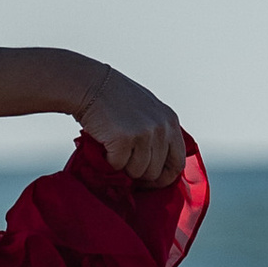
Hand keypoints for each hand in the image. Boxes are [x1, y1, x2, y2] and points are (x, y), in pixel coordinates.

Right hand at [76, 62, 189, 186]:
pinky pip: (118, 166)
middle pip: (156, 171)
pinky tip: (104, 144)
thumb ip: (158, 133)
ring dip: (123, 166)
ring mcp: (144, 134)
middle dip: (140, 173)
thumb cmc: (114, 99)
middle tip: (125, 163)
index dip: (164, 177)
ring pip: (137, 172)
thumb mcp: (147, 110)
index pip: (178, 162)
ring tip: (113, 148)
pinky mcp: (124, 139)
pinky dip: (108, 160)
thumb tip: (159, 168)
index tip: (151, 181)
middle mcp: (161, 128)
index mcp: (170, 121)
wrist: (89, 85)